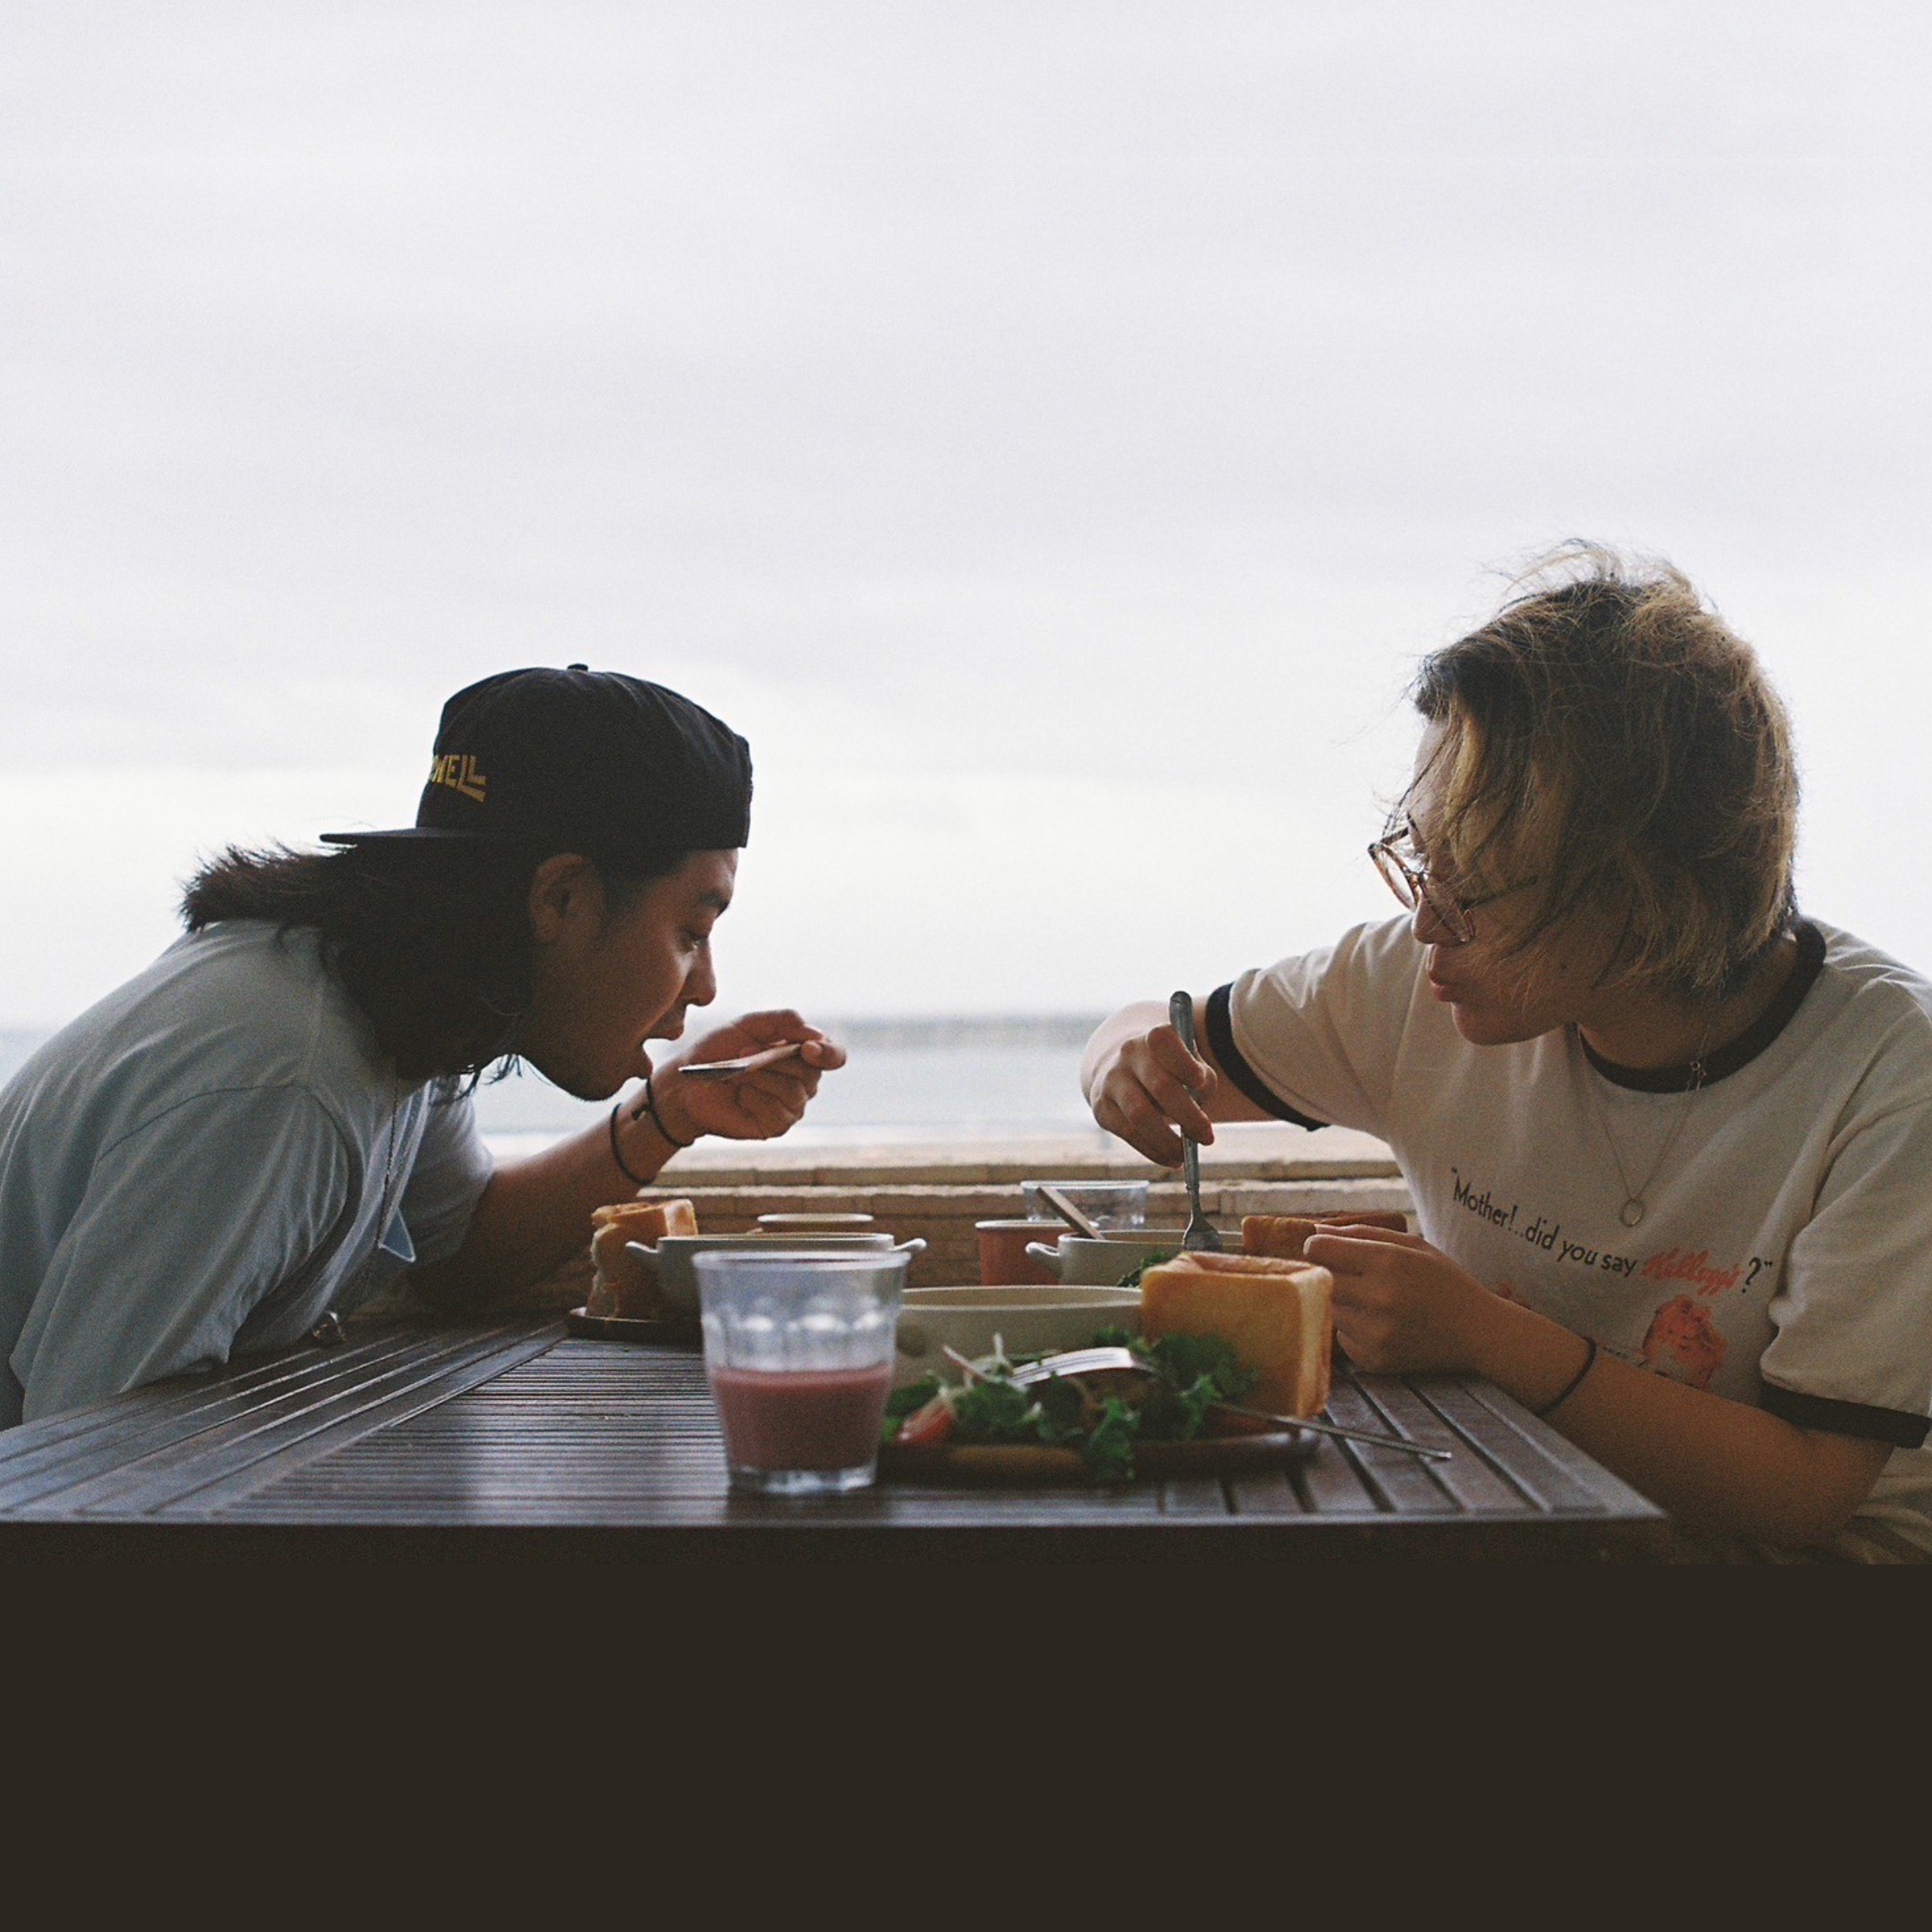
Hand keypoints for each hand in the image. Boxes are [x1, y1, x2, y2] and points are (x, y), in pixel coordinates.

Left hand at [646, 1011, 845, 1144]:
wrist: (687, 1083)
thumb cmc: (719, 1051)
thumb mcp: (749, 1025)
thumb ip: (783, 1021)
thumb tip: (815, 1033)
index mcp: (802, 1055)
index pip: (834, 1056)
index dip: (829, 1053)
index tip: (808, 1047)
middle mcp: (803, 1082)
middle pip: (812, 1073)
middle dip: (777, 1061)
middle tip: (742, 1053)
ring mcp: (791, 1107)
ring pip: (794, 1092)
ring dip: (761, 1078)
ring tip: (735, 1073)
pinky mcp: (776, 1126)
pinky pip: (777, 1112)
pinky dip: (755, 1099)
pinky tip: (739, 1096)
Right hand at [1087, 1023, 1217, 1167]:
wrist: (1120, 1066)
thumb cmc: (1168, 1067)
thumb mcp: (1189, 1064)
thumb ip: (1202, 1081)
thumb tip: (1199, 1122)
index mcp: (1154, 1037)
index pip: (1163, 1041)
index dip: (1183, 1062)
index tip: (1200, 1082)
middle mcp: (1128, 1054)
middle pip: (1159, 1085)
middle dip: (1187, 1115)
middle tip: (1207, 1138)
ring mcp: (1111, 1080)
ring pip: (1140, 1115)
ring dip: (1168, 1140)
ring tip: (1186, 1155)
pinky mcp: (1101, 1107)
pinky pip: (1128, 1133)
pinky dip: (1153, 1150)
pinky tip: (1170, 1158)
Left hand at [1302, 1225, 1497, 1375]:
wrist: (1478, 1332)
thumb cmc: (1444, 1282)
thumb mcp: (1412, 1246)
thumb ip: (1361, 1234)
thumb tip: (1316, 1230)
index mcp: (1388, 1262)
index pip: (1318, 1249)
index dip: (1318, 1245)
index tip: (1328, 1249)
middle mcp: (1378, 1298)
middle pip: (1318, 1279)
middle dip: (1329, 1273)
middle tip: (1352, 1275)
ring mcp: (1375, 1333)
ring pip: (1329, 1308)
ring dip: (1342, 1302)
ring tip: (1373, 1301)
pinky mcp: (1374, 1360)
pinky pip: (1341, 1337)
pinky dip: (1353, 1330)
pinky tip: (1382, 1325)